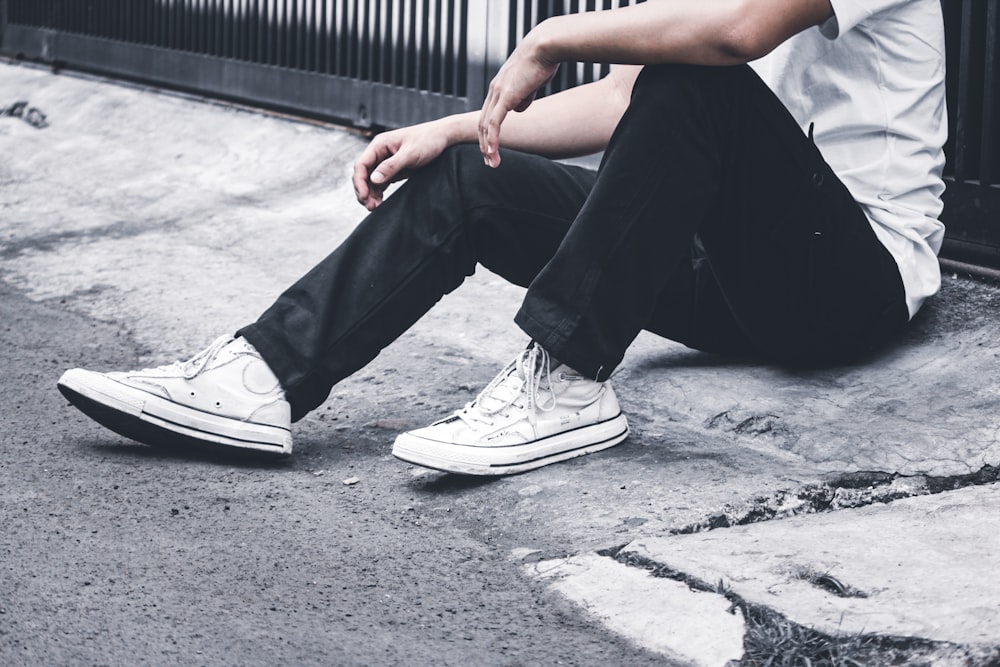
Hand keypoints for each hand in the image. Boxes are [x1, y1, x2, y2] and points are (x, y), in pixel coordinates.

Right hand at [352, 122, 450, 209]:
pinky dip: (378, 192)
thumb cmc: (427, 141)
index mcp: (379, 145)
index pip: (361, 165)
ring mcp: (386, 161)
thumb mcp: (410, 154)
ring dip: (370, 194)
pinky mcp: (394, 169)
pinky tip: (380, 202)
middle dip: (364, 190)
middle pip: (363, 174)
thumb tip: (373, 179)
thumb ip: (391, 166)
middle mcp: (379, 153)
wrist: (442, 137)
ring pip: (371, 180)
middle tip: (370, 206)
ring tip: (374, 207)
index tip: (364, 197)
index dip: (359, 182)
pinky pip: (381, 182)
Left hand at [478, 34, 558, 167]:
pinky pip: (494, 122)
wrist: (544, 47)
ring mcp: (498, 93)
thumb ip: (523, 97)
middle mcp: (494, 91)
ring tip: (492, 163)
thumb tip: (519, 109)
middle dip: (485, 145)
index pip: (489, 115)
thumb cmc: (542, 61)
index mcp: (499, 88)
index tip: (493, 149)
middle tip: (489, 162)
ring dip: (488, 147)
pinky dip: (492, 139)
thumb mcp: (531, 84)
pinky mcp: (505, 96)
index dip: (489, 134)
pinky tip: (492, 152)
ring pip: (486, 126)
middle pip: (483, 123)